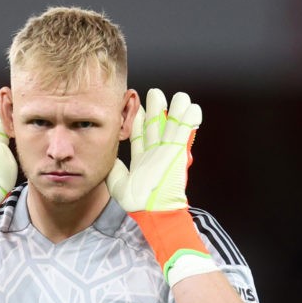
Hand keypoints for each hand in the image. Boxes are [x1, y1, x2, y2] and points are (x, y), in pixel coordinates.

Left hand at [107, 89, 201, 212]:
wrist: (151, 209)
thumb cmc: (136, 202)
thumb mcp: (117, 183)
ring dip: (175, 110)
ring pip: (172, 125)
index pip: (140, 135)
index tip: (136, 107)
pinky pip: (185, 131)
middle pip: (157, 125)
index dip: (137, 120)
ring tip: (178, 97)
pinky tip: (192, 107)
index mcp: (142, 159)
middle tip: (154, 93)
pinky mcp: (178, 151)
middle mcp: (156, 153)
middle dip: (155, 108)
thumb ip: (113, 168)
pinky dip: (189, 119)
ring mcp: (168, 151)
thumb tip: (109, 158)